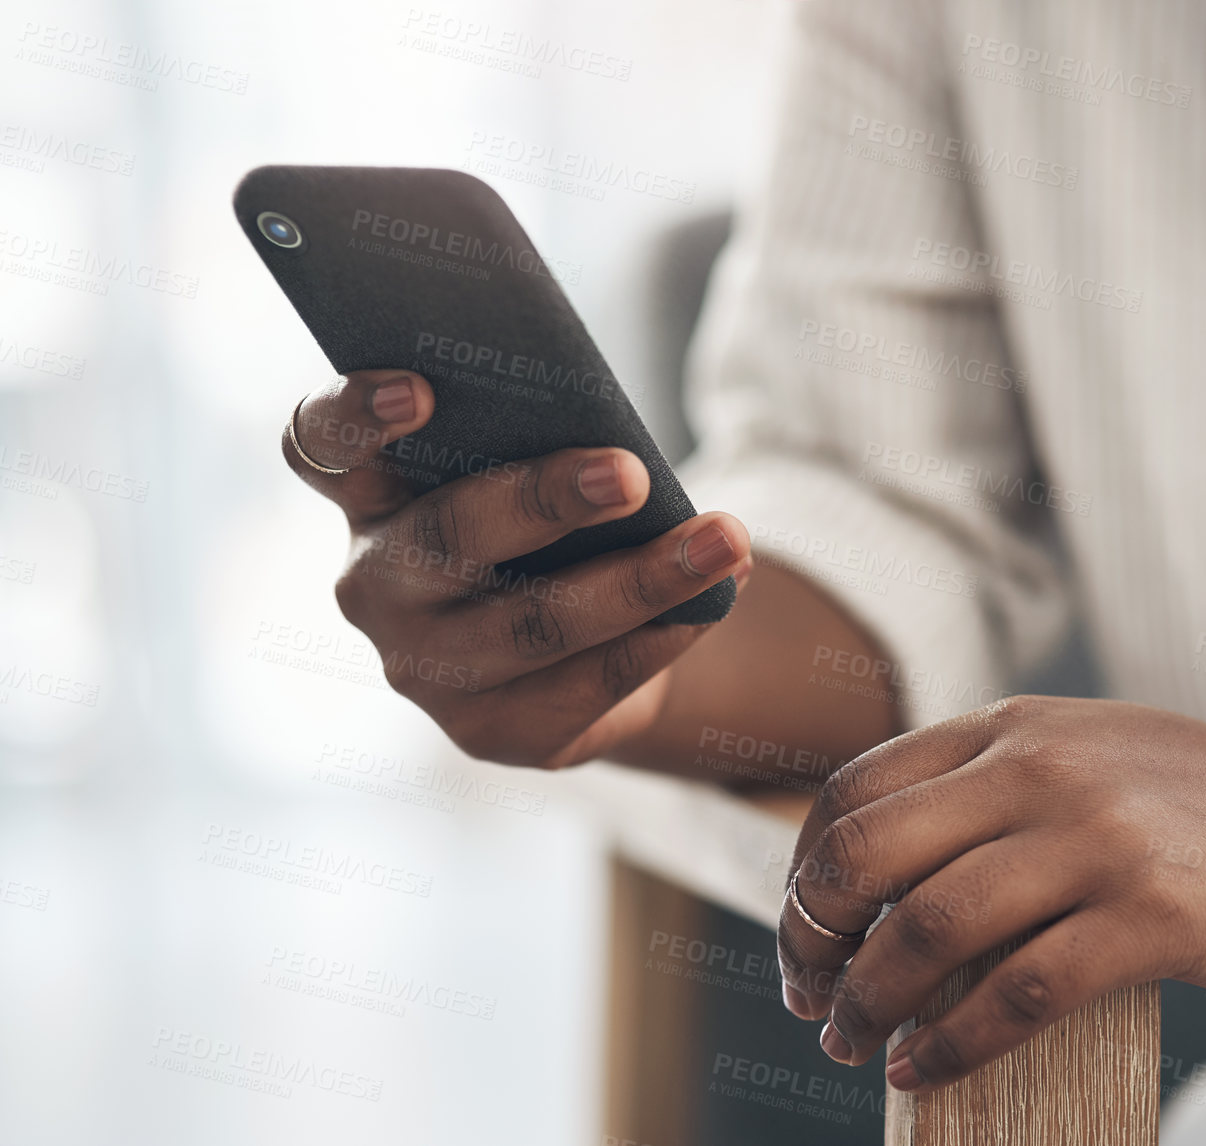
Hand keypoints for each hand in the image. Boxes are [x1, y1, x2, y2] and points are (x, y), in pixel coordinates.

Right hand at [282, 370, 751, 767]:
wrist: (582, 648)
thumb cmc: (551, 525)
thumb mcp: (531, 470)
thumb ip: (537, 441)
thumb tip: (621, 442)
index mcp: (368, 496)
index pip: (321, 444)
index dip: (356, 413)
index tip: (422, 387)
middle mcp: (375, 585)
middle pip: (445, 537)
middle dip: (542, 501)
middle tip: (630, 471)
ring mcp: (422, 668)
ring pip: (530, 626)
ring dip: (639, 582)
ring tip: (724, 541)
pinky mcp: (487, 734)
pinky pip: (582, 687)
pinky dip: (657, 641)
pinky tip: (710, 605)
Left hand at [776, 696, 1205, 1092]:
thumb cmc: (1193, 803)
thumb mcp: (1078, 753)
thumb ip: (986, 785)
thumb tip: (875, 878)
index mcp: (1009, 729)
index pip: (855, 791)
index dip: (803, 874)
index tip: (804, 936)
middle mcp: (1039, 770)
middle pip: (869, 854)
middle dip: (813, 938)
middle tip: (812, 997)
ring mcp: (1097, 839)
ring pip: (931, 928)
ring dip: (869, 1002)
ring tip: (852, 1044)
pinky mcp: (1152, 915)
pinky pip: (1020, 992)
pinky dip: (952, 1043)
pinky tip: (922, 1069)